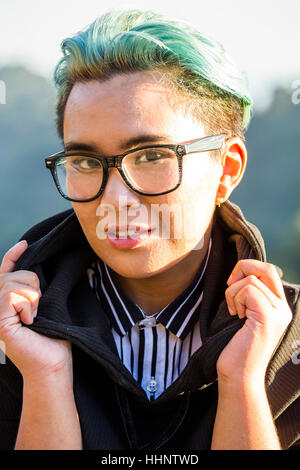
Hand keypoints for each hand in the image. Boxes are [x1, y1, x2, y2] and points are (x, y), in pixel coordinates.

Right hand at [0, 240, 71, 381]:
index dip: (13, 255)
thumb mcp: (46, 306)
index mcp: (7, 303)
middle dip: (32, 282)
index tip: (26, 244)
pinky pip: (11, 296)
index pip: (5, 271)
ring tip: (35, 315)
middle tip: (39, 306)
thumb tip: (40, 266)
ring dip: (32, 295)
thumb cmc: (53, 338)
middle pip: (11, 274)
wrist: (53, 364)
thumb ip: (36, 289)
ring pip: (11, 283)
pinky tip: (30, 320)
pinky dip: (27, 304)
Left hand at [216, 259, 291, 385]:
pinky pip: (248, 290)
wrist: (239, 375)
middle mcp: (283, 308)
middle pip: (266, 268)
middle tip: (230, 286)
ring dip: (233, 293)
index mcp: (278, 306)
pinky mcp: (268, 316)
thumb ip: (248, 295)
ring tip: (235, 313)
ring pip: (251, 280)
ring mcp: (278, 312)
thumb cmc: (236, 347)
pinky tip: (236, 316)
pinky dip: (235, 299)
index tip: (232, 283)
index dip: (248, 267)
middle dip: (242, 269)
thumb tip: (239, 272)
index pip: (269, 270)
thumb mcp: (244, 314)